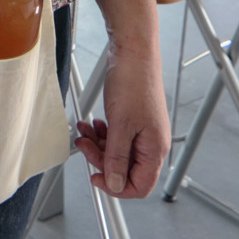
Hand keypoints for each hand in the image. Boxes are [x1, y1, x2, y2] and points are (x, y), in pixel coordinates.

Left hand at [74, 52, 170, 198]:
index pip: (140, 186)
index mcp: (155, 149)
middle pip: (125, 169)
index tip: (95, 177)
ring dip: (98, 144)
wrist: (133, 51)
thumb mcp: (120, 125)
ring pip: (117, 151)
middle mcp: (151, 143)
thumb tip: (115, 185)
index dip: (116, 187)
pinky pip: (116, 136)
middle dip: (100, 159)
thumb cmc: (133, 82)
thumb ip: (116, 158)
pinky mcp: (133, 118)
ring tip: (85, 131)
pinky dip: (102, 132)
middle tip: (84, 145)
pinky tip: (93, 123)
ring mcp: (142, 130)